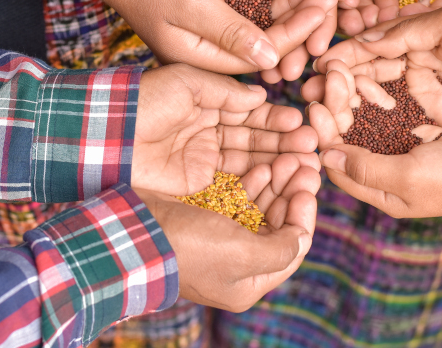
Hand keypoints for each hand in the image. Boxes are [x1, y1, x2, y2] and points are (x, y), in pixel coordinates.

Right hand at [103, 0, 333, 74]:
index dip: (296, 32)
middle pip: (264, 41)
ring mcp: (206, 29)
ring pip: (260, 23)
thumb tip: (270, 59)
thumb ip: (229, 31)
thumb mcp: (190, 1)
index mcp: (198, 57)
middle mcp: (205, 48)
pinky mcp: (207, 9)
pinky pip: (249, 7)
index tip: (324, 7)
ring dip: (289, 4)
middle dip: (299, 18)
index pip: (259, 53)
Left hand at [133, 64, 319, 195]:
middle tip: (311, 143)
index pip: (247, 112)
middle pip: (252, 137)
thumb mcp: (187, 82)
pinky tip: (280, 176)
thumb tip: (260, 96)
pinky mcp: (195, 183)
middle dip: (282, 141)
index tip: (301, 121)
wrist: (107, 137)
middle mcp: (206, 130)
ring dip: (277, 159)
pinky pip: (232, 180)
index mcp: (204, 103)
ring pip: (247, 159)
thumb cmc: (144, 101)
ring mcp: (201, 158)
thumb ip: (226, 91)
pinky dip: (257, 178)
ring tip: (305, 159)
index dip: (274, 118)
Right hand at [136, 159, 319, 311]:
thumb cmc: (188, 248)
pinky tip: (261, 165)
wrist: (132, 231)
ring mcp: (219, 239)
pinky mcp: (205, 216)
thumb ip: (281, 249)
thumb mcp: (243, 254)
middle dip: (292, 192)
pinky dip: (253, 182)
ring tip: (286, 157)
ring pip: (261, 207)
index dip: (304, 215)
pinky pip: (238, 198)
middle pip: (278, 223)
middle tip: (303, 163)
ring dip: (276, 183)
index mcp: (248, 283)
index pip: (293, 247)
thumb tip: (302, 238)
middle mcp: (236, 263)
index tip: (308, 187)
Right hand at [303, 4, 441, 129]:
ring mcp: (423, 96)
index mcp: (417, 39)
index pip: (369, 48)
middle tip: (311, 94)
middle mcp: (414, 68)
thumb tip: (360, 42)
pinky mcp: (433, 121)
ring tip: (321, 114)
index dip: (343, 57)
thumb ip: (402, 33)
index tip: (318, 65)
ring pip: (375, 102)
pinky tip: (347, 133)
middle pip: (365, 78)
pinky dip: (371, 128)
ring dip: (347, 108)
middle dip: (337, 86)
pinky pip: (394, 124)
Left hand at [305, 64, 441, 217]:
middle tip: (329, 76)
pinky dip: (377, 90)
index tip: (315, 105)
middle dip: (335, 105)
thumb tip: (324, 156)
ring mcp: (407, 146)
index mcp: (383, 191)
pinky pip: (391, 106)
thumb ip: (365, 168)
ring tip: (341, 70)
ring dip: (353, 94)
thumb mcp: (409, 178)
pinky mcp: (424, 125)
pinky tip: (368, 71)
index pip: (339, 162)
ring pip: (367, 118)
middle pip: (350, 135)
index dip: (324, 132)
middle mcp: (390, 169)